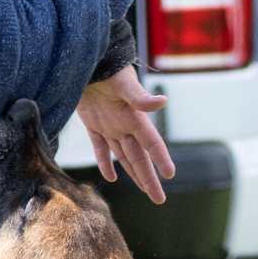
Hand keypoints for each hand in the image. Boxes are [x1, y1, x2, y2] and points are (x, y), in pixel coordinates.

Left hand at [77, 65, 174, 204]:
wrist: (87, 59)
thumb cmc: (107, 68)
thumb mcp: (124, 83)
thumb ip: (141, 97)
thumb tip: (163, 102)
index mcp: (135, 117)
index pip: (152, 143)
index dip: (161, 159)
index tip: (171, 175)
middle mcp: (125, 124)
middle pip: (140, 158)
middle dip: (149, 179)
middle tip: (159, 200)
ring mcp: (110, 125)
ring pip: (124, 156)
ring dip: (134, 174)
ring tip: (145, 190)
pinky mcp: (93, 123)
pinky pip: (101, 148)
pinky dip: (105, 162)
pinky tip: (110, 177)